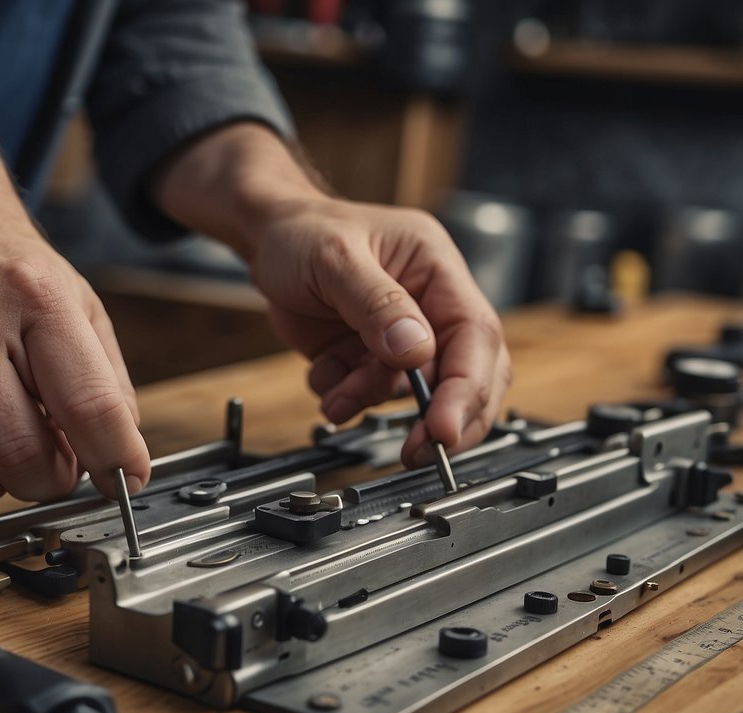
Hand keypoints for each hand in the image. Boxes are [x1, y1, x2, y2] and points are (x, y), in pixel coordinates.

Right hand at [0, 216, 148, 503]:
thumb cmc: (12, 277)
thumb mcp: (83, 309)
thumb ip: (109, 388)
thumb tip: (121, 467)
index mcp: (37, 299)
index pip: (88, 408)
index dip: (115, 461)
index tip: (124, 480)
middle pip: (19, 456)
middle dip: (51, 481)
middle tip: (57, 466)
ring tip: (8, 449)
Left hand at [249, 196, 510, 466]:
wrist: (266, 236)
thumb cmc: (305, 230)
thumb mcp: (337, 258)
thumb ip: (377, 304)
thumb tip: (416, 350)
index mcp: (437, 271)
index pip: (476, 336)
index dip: (467, 389)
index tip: (443, 429)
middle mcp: (429, 306)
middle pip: (465, 374)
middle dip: (441, 418)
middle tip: (416, 451)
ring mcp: (400, 336)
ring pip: (410, 392)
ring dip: (372, 399)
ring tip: (337, 391)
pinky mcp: (369, 358)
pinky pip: (369, 395)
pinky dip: (345, 397)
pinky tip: (324, 372)